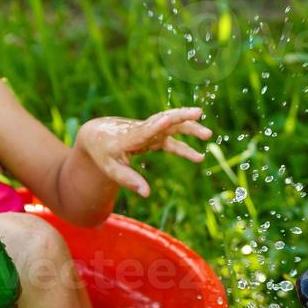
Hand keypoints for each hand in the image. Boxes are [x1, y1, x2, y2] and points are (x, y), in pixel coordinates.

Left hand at [77, 107, 210, 196]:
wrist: (99, 135)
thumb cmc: (103, 153)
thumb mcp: (111, 169)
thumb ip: (128, 180)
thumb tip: (146, 193)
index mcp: (129, 136)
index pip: (144, 129)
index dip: (156, 125)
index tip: (168, 119)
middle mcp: (142, 129)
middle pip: (163, 120)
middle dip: (181, 116)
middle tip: (198, 113)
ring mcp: (150, 130)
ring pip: (172, 125)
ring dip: (189, 127)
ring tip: (208, 134)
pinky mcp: (154, 135)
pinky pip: (172, 140)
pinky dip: (185, 146)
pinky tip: (199, 157)